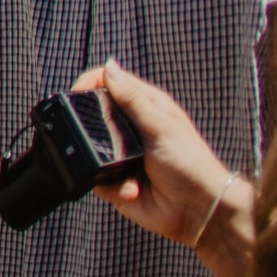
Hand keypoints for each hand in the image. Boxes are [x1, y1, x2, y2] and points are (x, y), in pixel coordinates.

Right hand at [79, 60, 246, 271]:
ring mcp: (121, 155)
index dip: (90, 82)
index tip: (78, 92)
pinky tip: (134, 188)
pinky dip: (112, 185)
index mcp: (144, 107)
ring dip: (104, 161)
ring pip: (89, 147)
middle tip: (102, 138)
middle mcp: (130, 129)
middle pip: (93, 114)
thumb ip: (132, 98)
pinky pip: (96, 177)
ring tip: (128, 171)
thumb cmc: (191, 163)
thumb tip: (109, 66)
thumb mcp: (160, 125)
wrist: (198, 211)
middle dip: (91, 127)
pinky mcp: (115, 180)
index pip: (109, 82)